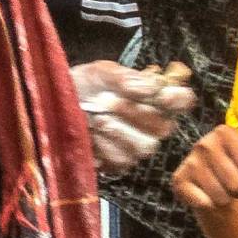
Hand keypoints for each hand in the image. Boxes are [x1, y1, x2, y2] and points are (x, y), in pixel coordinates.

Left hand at [72, 60, 196, 173]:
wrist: (54, 107)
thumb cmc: (83, 86)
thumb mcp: (100, 73)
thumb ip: (124, 77)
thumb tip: (150, 88)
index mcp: (156, 98)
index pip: (183, 100)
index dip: (178, 100)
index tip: (161, 96)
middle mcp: (154, 124)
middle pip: (164, 127)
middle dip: (135, 114)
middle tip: (108, 102)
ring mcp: (139, 145)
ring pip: (145, 146)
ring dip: (118, 132)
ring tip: (96, 120)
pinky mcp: (121, 164)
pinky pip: (123, 161)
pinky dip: (104, 147)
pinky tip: (91, 137)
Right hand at [172, 124, 237, 214]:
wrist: (214, 177)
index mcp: (225, 132)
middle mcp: (204, 143)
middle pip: (237, 185)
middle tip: (234, 185)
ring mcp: (189, 162)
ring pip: (221, 198)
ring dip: (226, 200)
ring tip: (223, 190)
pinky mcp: (179, 180)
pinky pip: (203, 203)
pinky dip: (210, 205)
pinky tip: (207, 195)